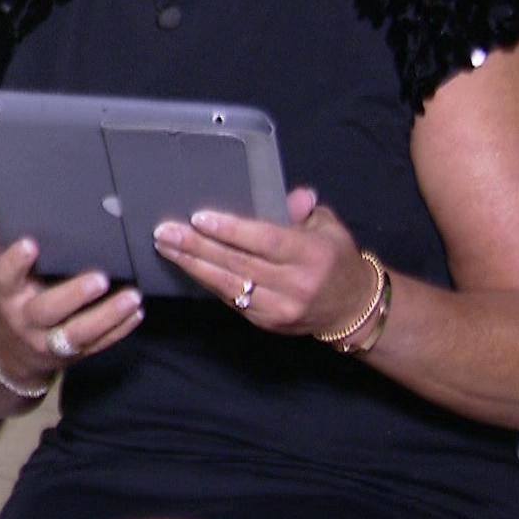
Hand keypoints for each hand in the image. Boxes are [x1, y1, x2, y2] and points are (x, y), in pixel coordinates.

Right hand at [0, 217, 144, 381]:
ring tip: (131, 297)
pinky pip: (99, 345)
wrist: (12, 352)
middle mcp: (26, 319)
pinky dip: (120, 330)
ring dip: (107, 316)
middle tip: (100, 277)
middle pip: (48, 310)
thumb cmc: (12, 297)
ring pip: (78, 333)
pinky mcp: (75, 353)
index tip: (30, 242)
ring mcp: (51, 340)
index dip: (15, 261)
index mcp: (6, 295)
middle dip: (74, 295)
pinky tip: (137, 312)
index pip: (5, 278)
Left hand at [151, 188, 377, 338]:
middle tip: (165, 232)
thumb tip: (290, 195)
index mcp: (313, 255)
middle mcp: (296, 285)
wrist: (352, 309)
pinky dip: (207, 281)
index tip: (198, 218)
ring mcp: (280, 308)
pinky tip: (186, 266)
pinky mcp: (267, 323)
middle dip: (197, 247)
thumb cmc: (335, 258)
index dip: (231, 231)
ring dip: (193, 265)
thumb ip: (303, 211)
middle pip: (239, 264)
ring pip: (229, 286)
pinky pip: (231, 300)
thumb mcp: (328, 227)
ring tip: (165, 247)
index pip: (265, 241)